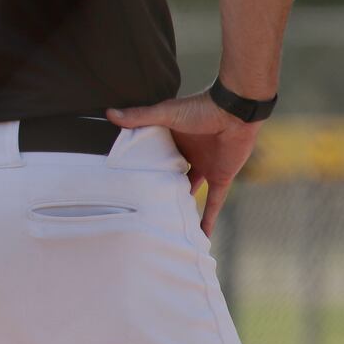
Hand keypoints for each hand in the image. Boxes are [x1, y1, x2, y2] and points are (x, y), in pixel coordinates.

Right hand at [107, 92, 260, 236]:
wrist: (235, 111)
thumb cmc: (200, 108)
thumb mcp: (165, 113)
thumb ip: (139, 116)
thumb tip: (108, 114)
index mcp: (172, 140)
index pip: (154, 157)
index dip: (142, 169)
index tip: (125, 183)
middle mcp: (187, 155)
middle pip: (170, 177)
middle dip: (160, 191)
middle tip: (142, 210)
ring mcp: (204, 167)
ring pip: (190, 192)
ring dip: (182, 207)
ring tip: (167, 226)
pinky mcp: (220, 177)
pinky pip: (214, 202)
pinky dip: (209, 218)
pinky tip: (203, 236)